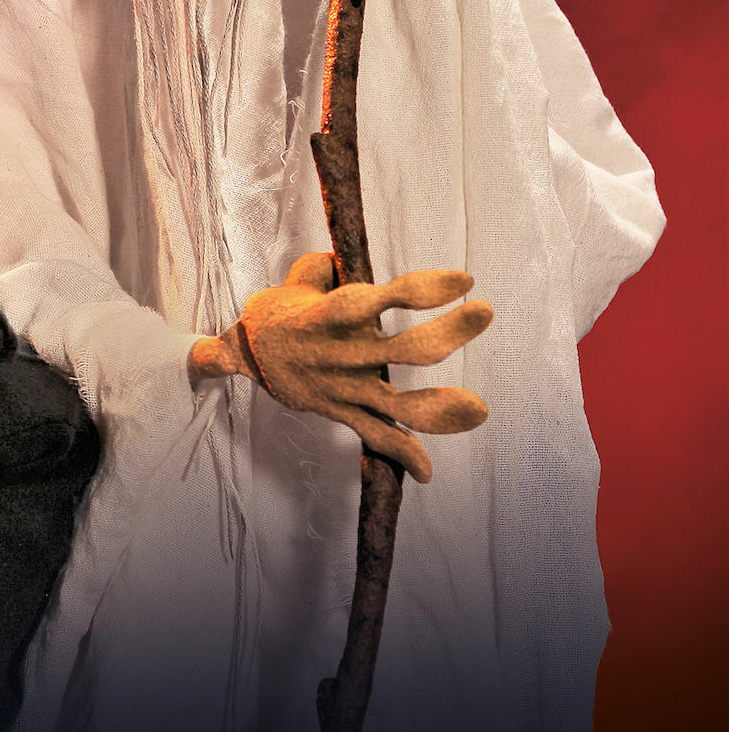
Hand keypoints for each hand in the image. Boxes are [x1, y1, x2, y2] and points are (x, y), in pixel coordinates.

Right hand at [188, 252, 491, 480]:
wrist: (245, 356)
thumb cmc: (279, 311)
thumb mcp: (296, 281)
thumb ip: (325, 268)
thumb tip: (342, 259)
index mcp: (326, 317)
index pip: (374, 302)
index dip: (419, 291)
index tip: (462, 280)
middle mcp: (340, 354)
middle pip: (403, 350)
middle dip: (448, 333)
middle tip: (485, 312)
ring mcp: (343, 389)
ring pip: (396, 404)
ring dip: (438, 409)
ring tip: (479, 410)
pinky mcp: (341, 412)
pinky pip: (375, 436)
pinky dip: (401, 454)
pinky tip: (425, 472)